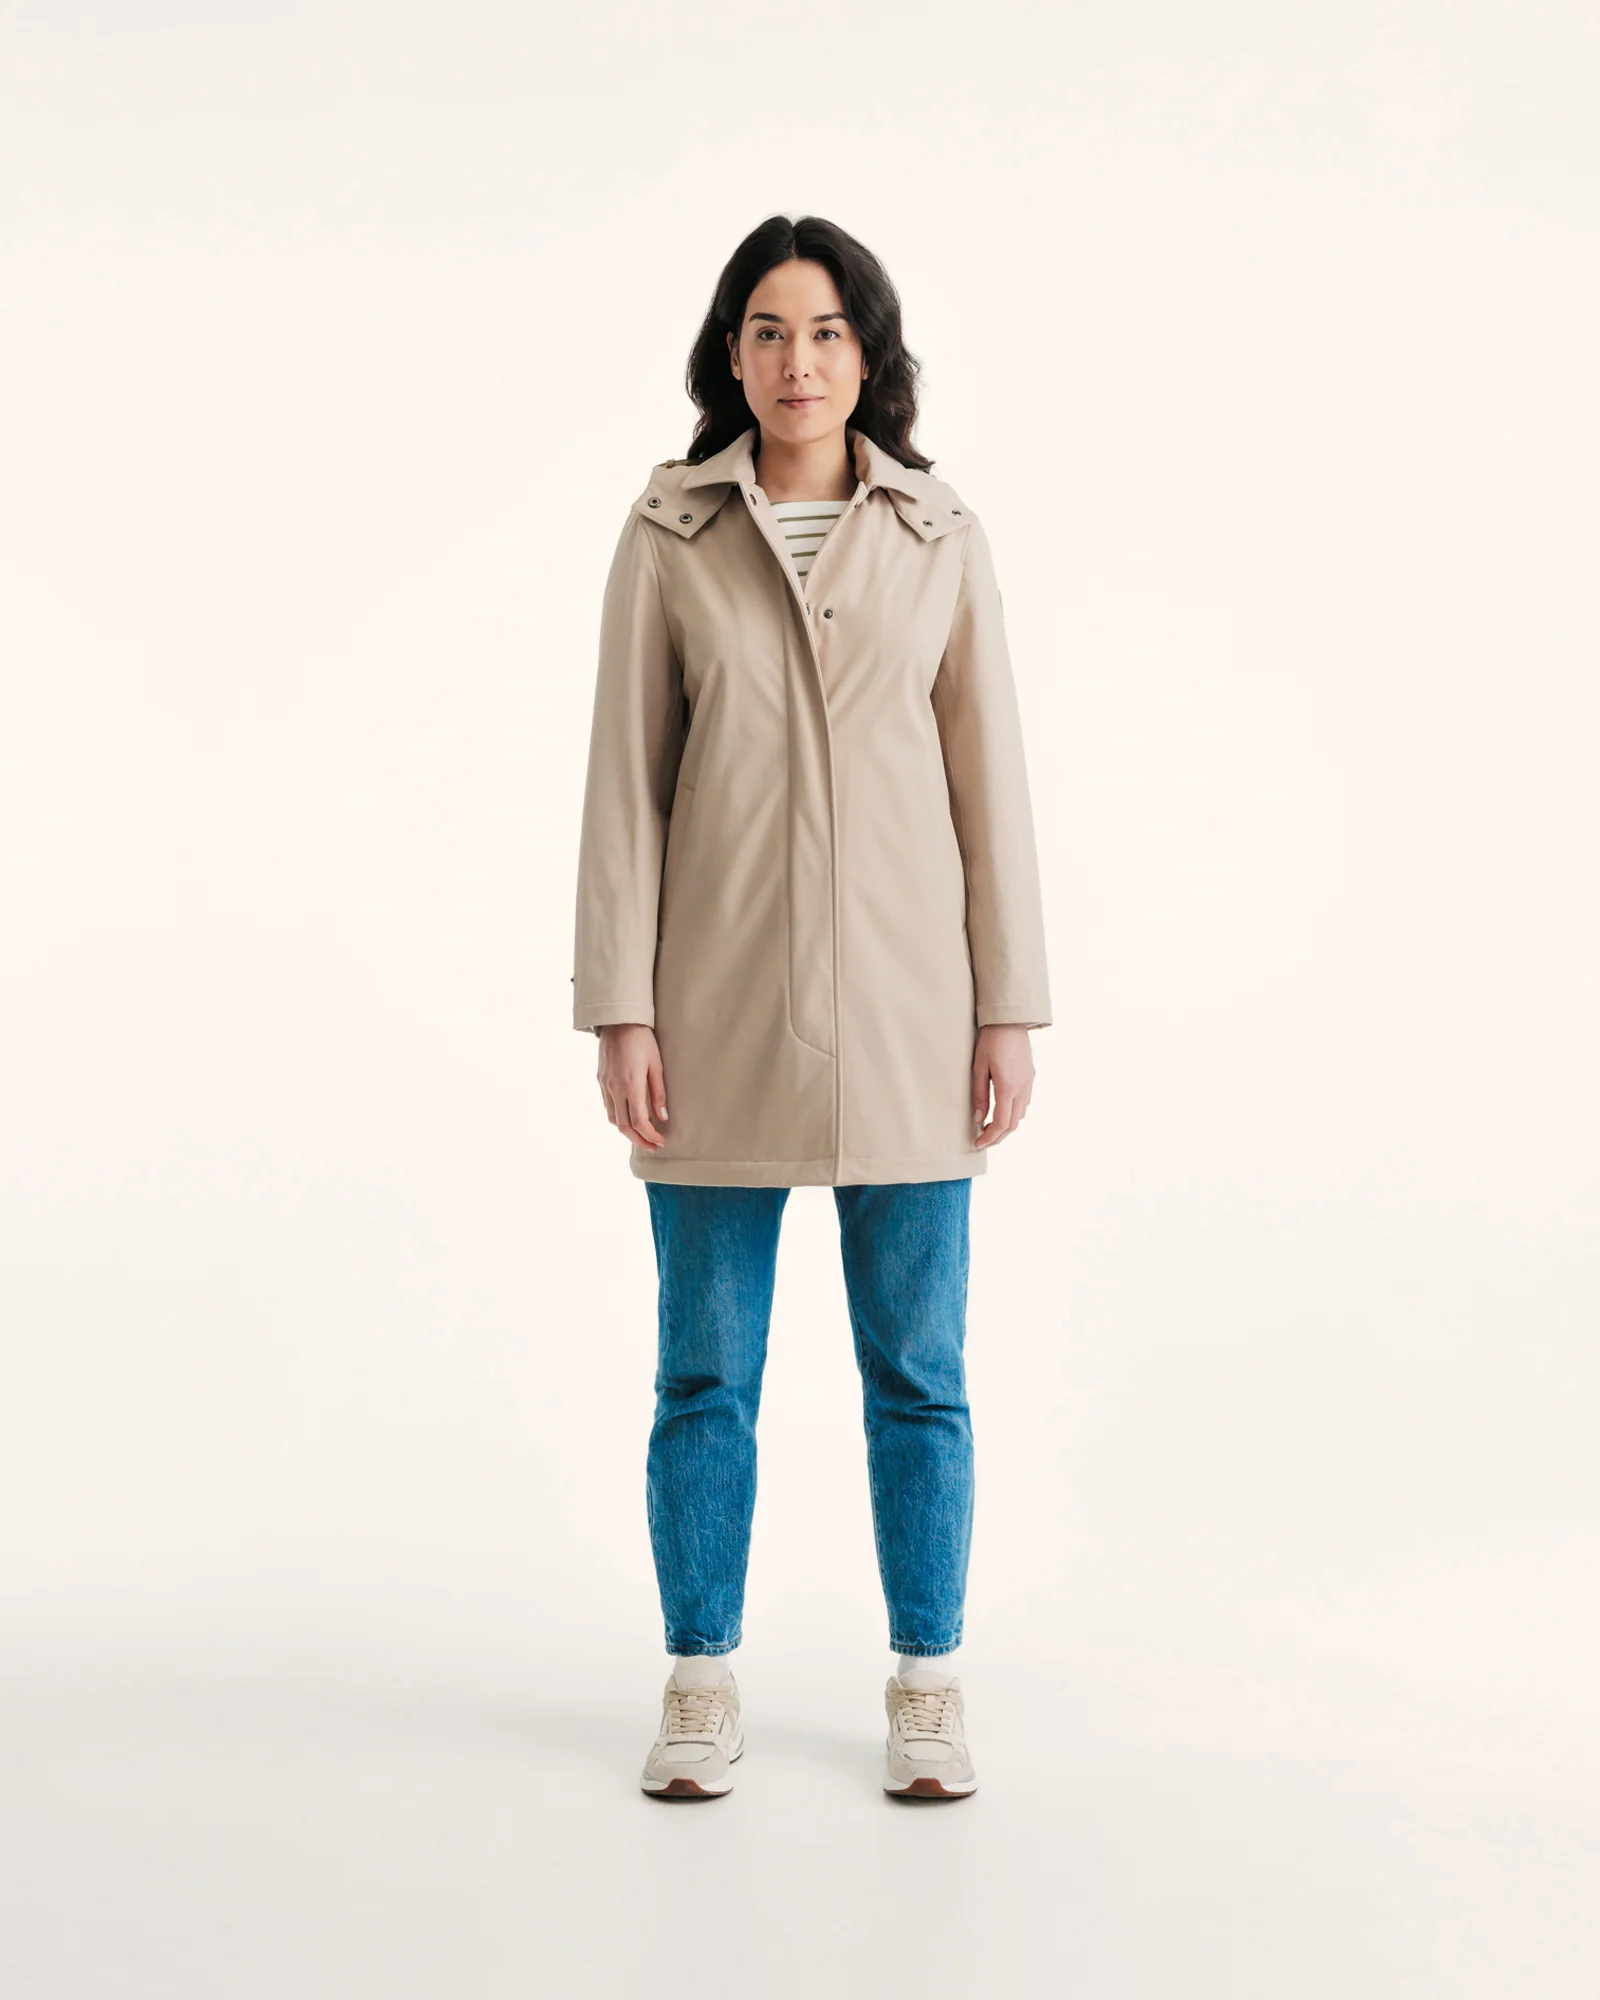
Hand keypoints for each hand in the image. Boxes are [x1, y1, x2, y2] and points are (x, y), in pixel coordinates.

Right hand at [596, 1024, 668, 1149]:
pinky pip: (608, 1106)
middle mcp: (615, 1088)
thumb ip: (658, 1093)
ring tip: (642, 1135)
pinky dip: (619, 1117)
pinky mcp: (600, 1080)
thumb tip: (662, 1117)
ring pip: (613, 1119)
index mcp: (631, 1085)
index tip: (660, 1141)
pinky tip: (629, 1117)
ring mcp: (605, 1085)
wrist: (618, 1021)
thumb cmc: (642, 1040)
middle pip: (624, 1126)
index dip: (650, 1136)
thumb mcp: (656, 1065)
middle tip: (652, 1146)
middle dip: (639, 1140)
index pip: (640, 1121)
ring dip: (627, 1131)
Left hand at [972, 1024, 1034, 1148]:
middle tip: (982, 1142)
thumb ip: (979, 1095)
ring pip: (1020, 1116)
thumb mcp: (979, 1068)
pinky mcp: (1030, 1078)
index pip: (1001, 1123)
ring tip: (989, 1129)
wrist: (1010, 1021)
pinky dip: (1013, 1114)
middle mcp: (1022, 1089)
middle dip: (997, 1137)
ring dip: (1006, 1127)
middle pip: (1013, 1125)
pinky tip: (1001, 1112)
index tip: (977, 1144)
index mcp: (1008, 1087)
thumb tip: (978, 1119)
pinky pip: (1024, 1104)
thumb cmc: (991, 1041)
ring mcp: (1028, 1083)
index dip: (989, 1138)